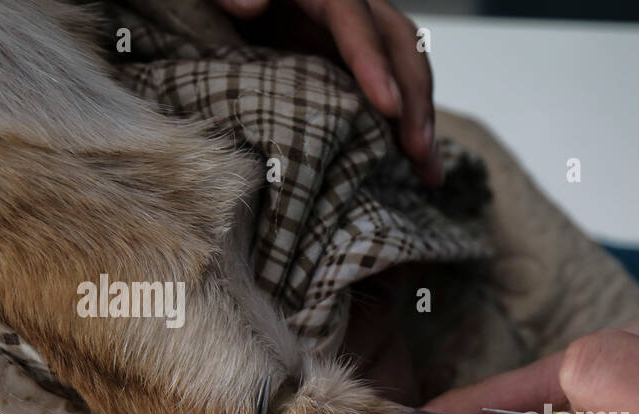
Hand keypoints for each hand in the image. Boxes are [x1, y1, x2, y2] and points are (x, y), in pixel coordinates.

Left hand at [213, 0, 442, 184]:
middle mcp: (343, 7)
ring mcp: (348, 37)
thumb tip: (250, 4)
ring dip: (420, 119)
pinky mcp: (347, 65)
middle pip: (396, 44)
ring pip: (404, 69)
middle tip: (418, 150)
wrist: (209, 8)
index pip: (354, 17)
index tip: (388, 106)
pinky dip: (403, 127)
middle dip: (414, 98)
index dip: (374, 60)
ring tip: (429, 171)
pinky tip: (418, 164)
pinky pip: (388, 91)